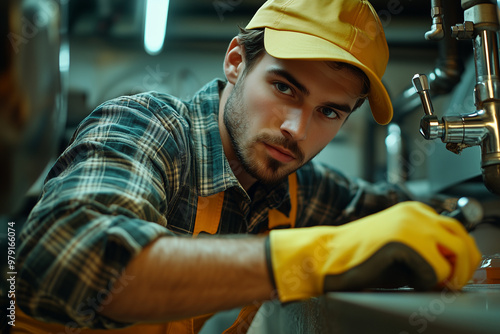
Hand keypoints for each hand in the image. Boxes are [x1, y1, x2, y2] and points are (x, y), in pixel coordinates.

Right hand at [268, 201, 480, 301]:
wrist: (326, 255)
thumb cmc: (358, 256)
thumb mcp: (400, 247)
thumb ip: (427, 249)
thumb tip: (452, 266)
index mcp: (412, 210)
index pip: (455, 230)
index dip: (459, 256)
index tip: (452, 274)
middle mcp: (414, 212)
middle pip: (461, 238)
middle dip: (463, 266)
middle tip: (451, 283)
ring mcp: (409, 224)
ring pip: (455, 254)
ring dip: (447, 275)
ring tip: (428, 283)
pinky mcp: (402, 241)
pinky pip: (435, 268)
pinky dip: (428, 281)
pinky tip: (408, 280)